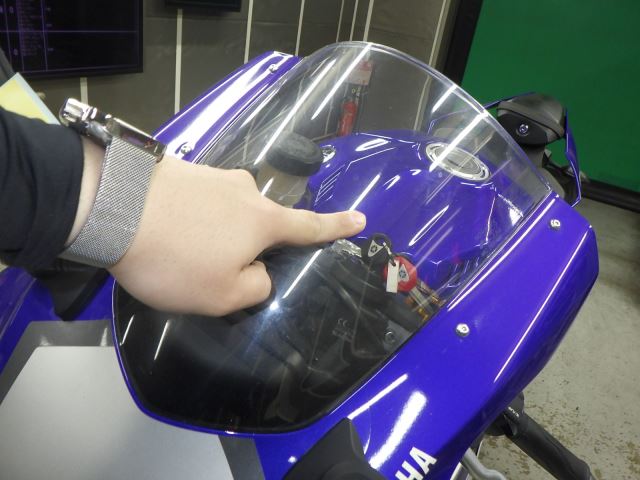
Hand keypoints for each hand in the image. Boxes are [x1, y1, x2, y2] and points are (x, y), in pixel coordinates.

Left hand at [106, 155, 365, 314]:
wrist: (112, 207)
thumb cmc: (176, 259)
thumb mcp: (223, 296)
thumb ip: (256, 288)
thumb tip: (258, 272)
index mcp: (263, 222)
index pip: (310, 227)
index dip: (337, 227)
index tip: (361, 219)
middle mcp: (245, 191)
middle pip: (258, 223)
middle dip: (244, 246)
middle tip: (209, 268)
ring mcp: (213, 176)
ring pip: (224, 213)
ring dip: (211, 234)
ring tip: (177, 254)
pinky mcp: (182, 170)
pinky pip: (197, 203)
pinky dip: (189, 221)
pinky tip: (164, 234)